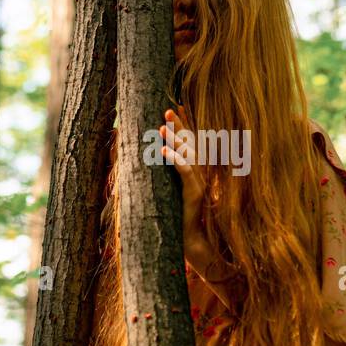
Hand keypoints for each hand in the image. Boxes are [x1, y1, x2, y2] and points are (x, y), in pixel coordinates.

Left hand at [159, 105, 214, 268]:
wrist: (189, 239)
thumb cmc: (175, 216)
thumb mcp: (168, 190)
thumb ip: (163, 174)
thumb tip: (146, 159)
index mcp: (193, 170)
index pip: (189, 142)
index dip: (184, 124)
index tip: (177, 107)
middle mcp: (199, 172)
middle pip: (190, 143)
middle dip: (180, 126)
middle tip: (168, 110)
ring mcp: (199, 181)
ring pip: (188, 154)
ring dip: (176, 139)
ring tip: (163, 127)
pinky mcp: (195, 192)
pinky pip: (186, 171)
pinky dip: (175, 159)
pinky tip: (164, 150)